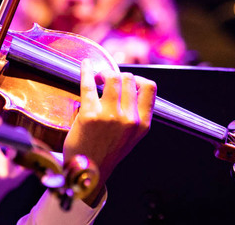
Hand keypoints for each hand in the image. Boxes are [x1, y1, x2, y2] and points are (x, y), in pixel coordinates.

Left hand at [62, 59, 155, 205]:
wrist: (88, 171)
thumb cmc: (107, 150)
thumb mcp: (131, 135)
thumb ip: (134, 113)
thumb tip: (128, 83)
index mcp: (142, 124)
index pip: (149, 87)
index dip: (137, 78)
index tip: (126, 80)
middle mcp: (129, 119)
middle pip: (128, 79)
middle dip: (117, 75)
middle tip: (106, 79)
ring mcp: (109, 116)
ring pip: (112, 77)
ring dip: (104, 72)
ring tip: (98, 77)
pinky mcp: (89, 114)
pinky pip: (89, 84)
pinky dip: (86, 70)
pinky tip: (85, 65)